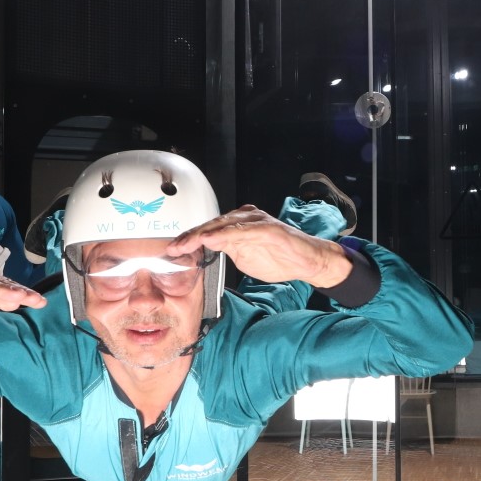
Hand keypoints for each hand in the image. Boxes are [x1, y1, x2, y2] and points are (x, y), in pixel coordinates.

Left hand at [168, 205, 351, 286]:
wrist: (308, 261)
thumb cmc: (280, 258)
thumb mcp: (244, 258)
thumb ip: (226, 252)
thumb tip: (205, 252)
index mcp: (238, 226)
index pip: (208, 231)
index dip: (189, 239)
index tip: (172, 250)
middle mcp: (245, 219)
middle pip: (211, 225)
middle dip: (189, 237)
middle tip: (172, 247)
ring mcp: (256, 221)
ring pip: (223, 225)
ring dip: (202, 234)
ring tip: (185, 243)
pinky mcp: (268, 228)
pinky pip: (242, 230)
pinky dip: (224, 234)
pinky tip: (210, 239)